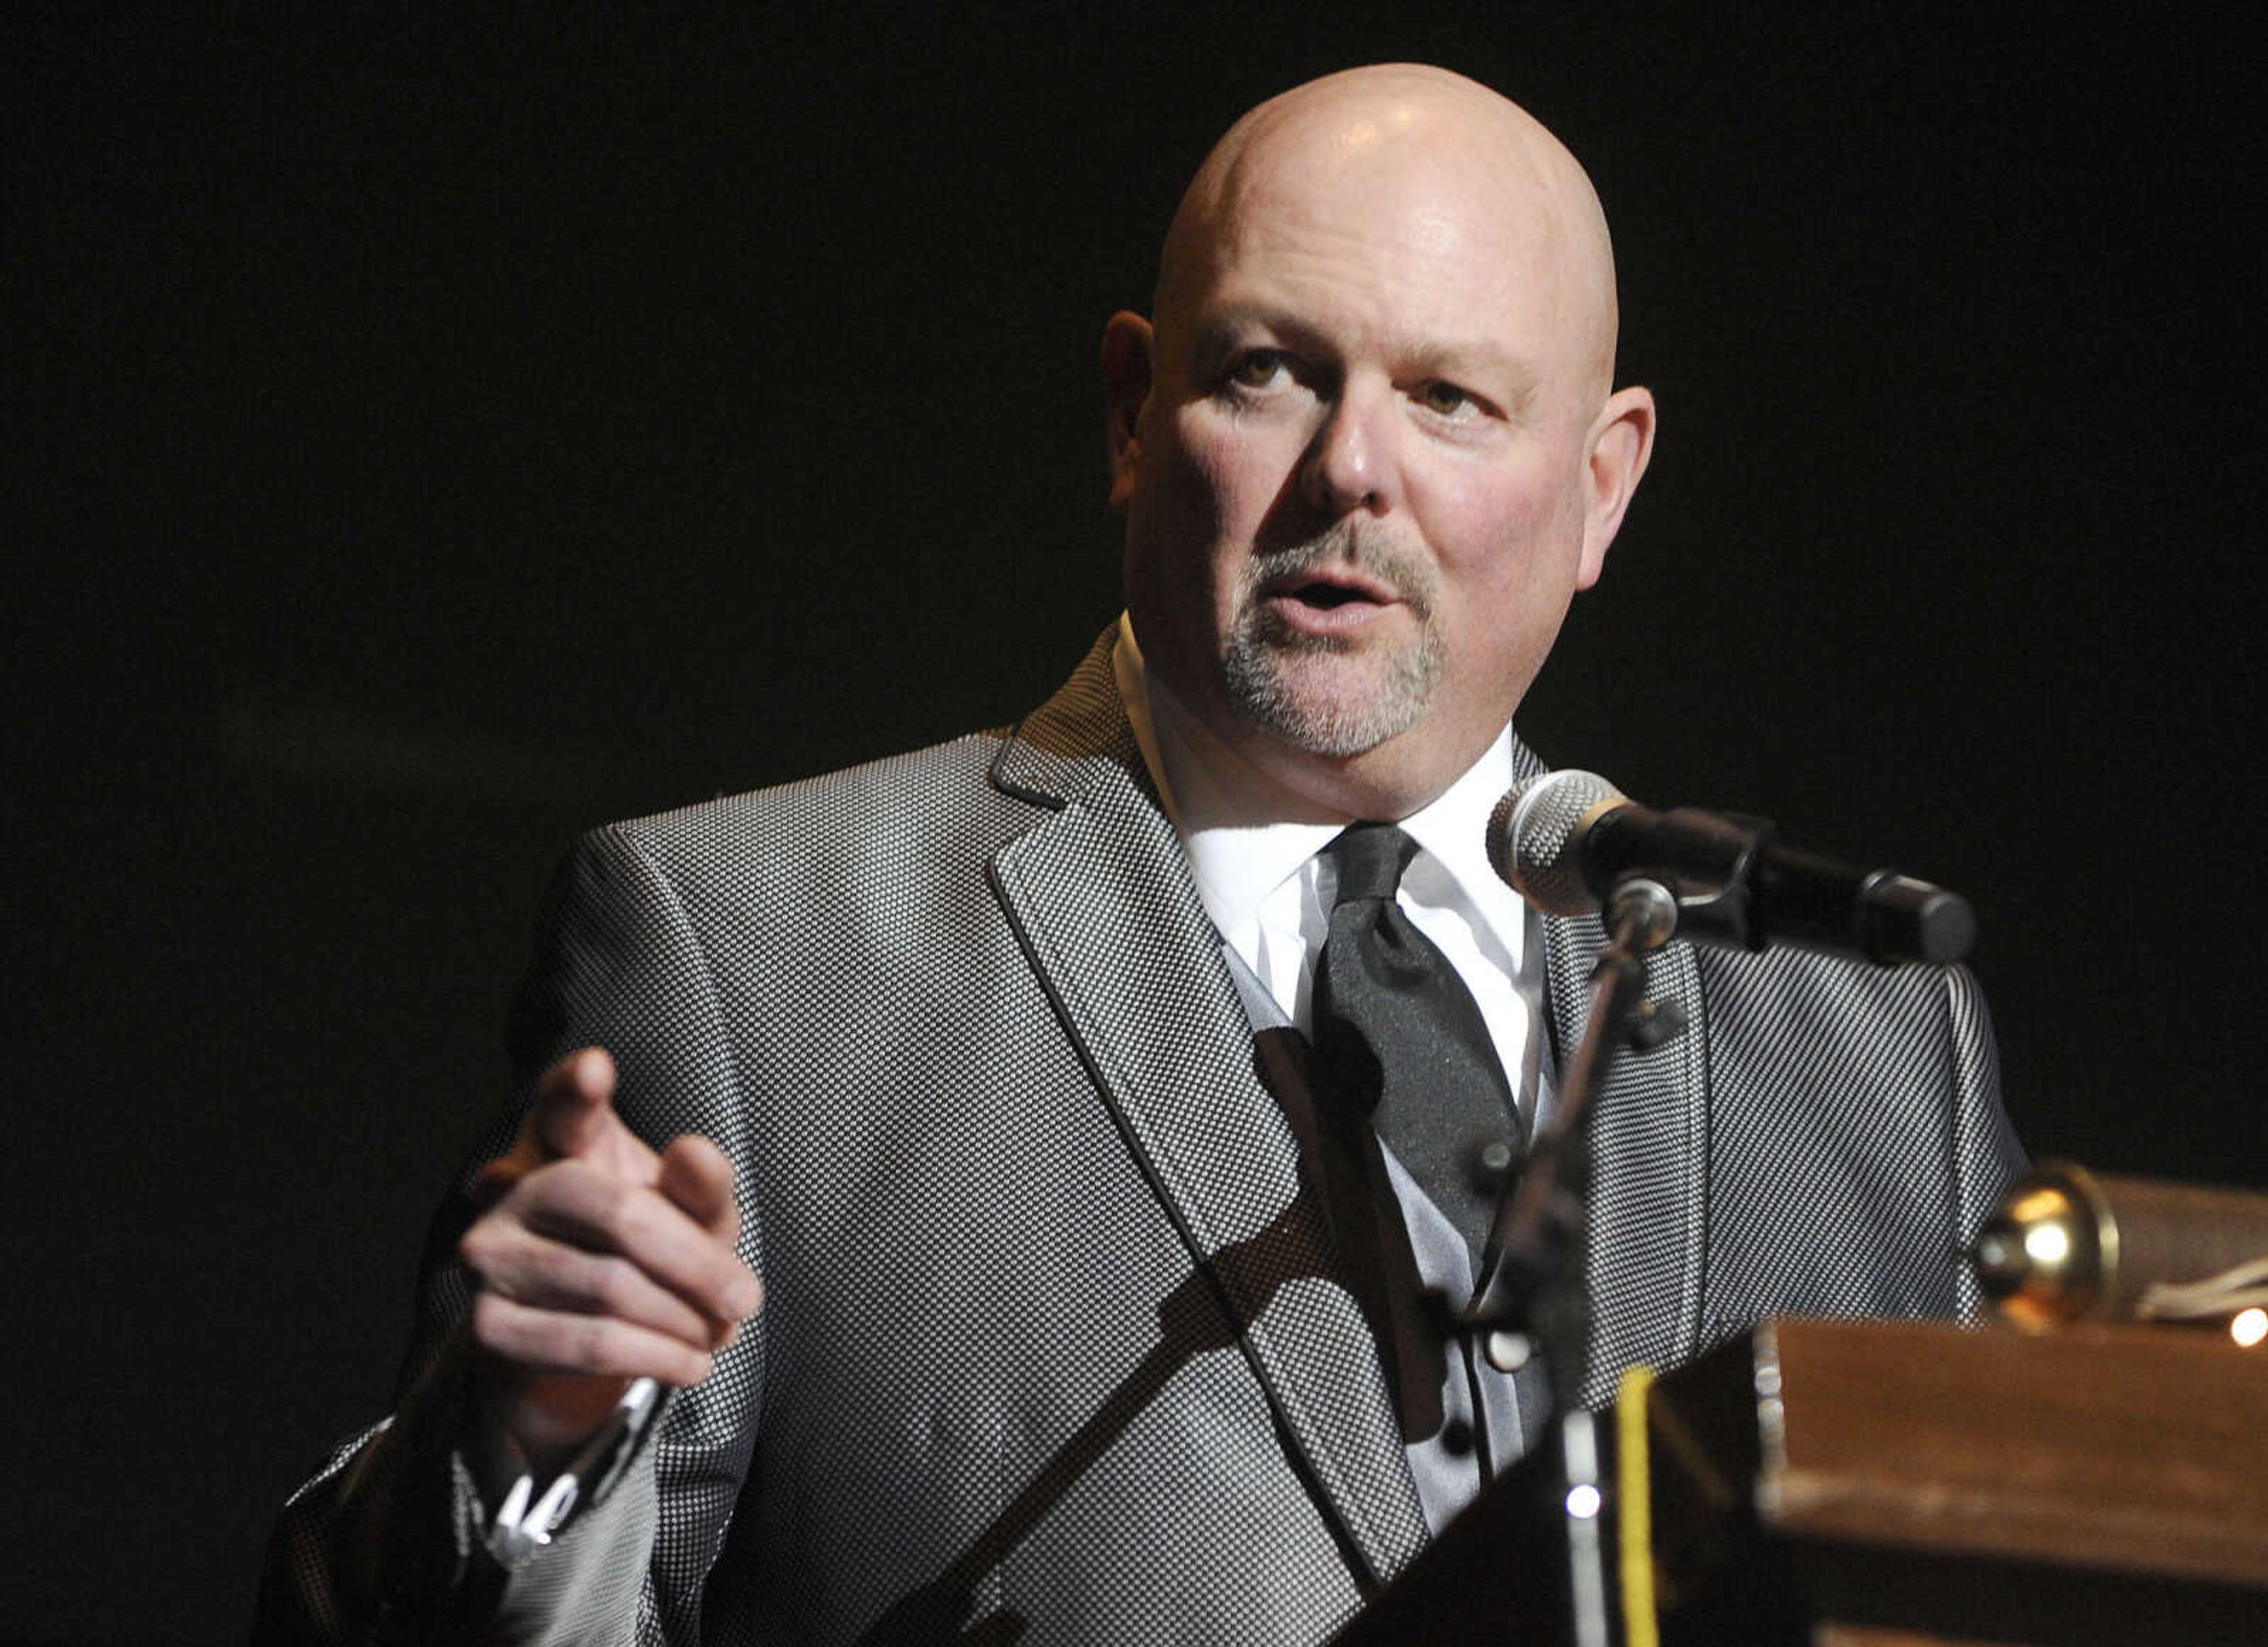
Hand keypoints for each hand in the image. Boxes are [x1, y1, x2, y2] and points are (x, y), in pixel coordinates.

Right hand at [458, 1047, 760, 1467]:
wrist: (587, 1353)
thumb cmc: (650, 1261)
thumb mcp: (692, 1220)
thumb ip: (703, 1187)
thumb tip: (694, 1151)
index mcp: (569, 1145)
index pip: (562, 1106)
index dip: (575, 1089)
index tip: (596, 1071)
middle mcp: (517, 1189)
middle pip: (621, 1215)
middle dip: (698, 1264)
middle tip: (747, 1299)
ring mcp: (492, 1256)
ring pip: (611, 1286)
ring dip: (683, 1321)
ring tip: (717, 1335)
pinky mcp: (487, 1325)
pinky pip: (588, 1342)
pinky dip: (655, 1359)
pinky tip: (691, 1364)